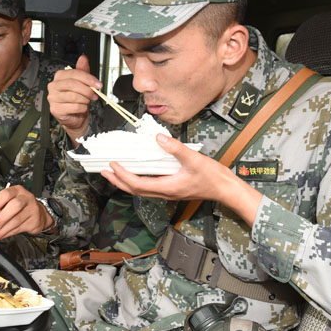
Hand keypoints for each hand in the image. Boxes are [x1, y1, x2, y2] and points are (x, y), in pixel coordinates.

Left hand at [0, 185, 55, 241]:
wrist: (38, 214)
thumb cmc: (19, 207)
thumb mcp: (8, 201)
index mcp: (17, 190)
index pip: (6, 194)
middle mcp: (26, 198)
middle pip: (15, 206)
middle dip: (1, 218)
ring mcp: (32, 209)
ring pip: (16, 220)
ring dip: (3, 230)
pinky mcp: (34, 221)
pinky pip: (19, 229)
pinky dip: (8, 234)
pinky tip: (1, 236)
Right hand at [48, 55, 101, 145]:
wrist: (75, 116)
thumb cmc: (78, 99)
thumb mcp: (82, 83)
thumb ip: (83, 70)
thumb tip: (83, 58)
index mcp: (60, 76)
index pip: (74, 73)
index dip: (88, 78)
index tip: (98, 84)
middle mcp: (53, 86)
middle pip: (73, 84)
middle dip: (87, 90)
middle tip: (95, 94)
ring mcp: (53, 98)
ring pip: (74, 96)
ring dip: (85, 100)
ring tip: (87, 102)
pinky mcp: (55, 109)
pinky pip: (73, 107)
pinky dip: (82, 108)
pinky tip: (82, 108)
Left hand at [101, 134, 262, 226]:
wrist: (226, 189)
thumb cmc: (213, 177)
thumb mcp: (194, 160)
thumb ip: (175, 148)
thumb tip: (158, 138)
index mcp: (167, 187)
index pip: (137, 184)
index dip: (123, 175)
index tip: (113, 165)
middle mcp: (165, 192)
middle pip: (134, 190)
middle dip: (118, 181)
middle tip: (104, 171)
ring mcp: (168, 192)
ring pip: (140, 189)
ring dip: (125, 181)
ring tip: (114, 172)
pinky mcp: (172, 189)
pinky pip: (149, 186)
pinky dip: (137, 180)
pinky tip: (136, 172)